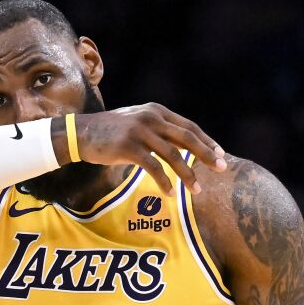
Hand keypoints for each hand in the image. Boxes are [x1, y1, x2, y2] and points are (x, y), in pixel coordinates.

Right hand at [73, 103, 226, 194]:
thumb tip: (185, 146)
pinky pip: (152, 167)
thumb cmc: (112, 133)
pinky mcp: (128, 147)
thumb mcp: (139, 124)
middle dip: (206, 155)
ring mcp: (139, 132)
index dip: (207, 141)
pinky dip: (163, 182)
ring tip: (196, 190)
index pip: (189, 126)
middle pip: (186, 138)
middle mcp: (151, 118)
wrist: (81, 134)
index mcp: (156, 111)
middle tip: (222, 168)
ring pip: (172, 155)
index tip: (220, 155)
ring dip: (187, 174)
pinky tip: (170, 193)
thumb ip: (160, 131)